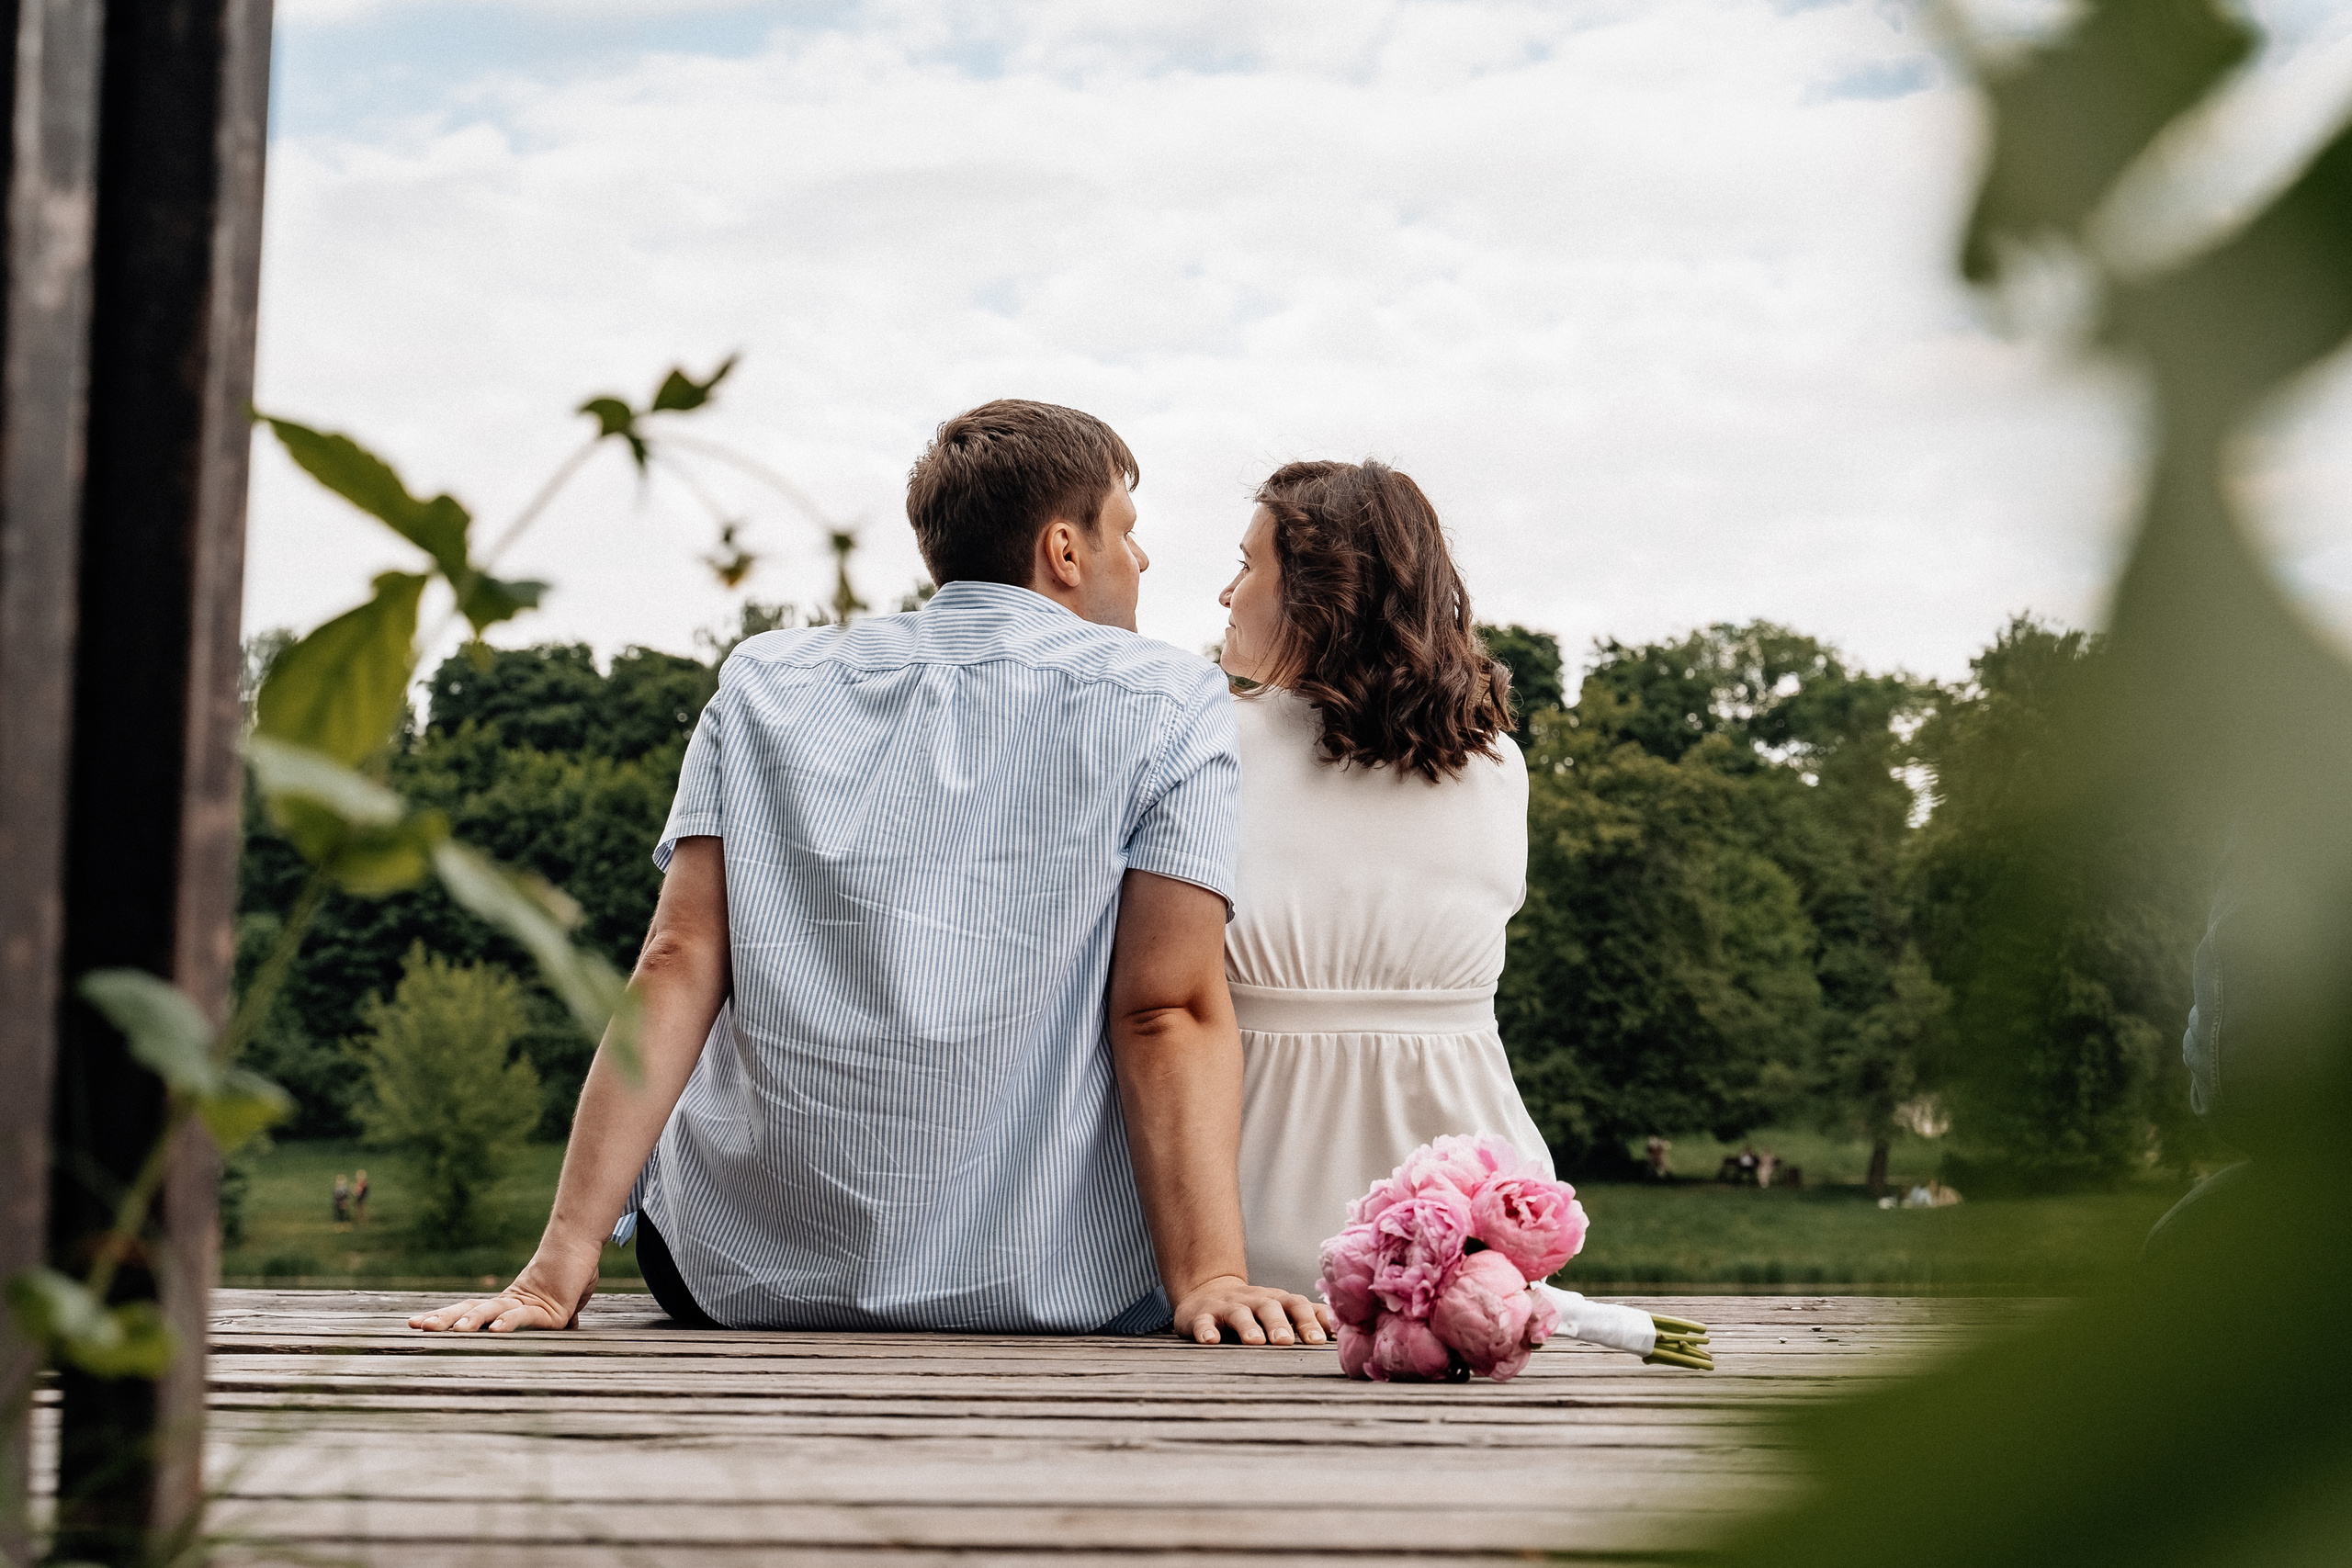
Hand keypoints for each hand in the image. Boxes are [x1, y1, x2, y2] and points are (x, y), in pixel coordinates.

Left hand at [410, 1245, 597, 1332]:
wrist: (582, 1249)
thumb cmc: (573, 1272)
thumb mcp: (561, 1305)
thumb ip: (561, 1315)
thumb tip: (569, 1326)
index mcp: (508, 1304)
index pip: (469, 1310)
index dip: (444, 1316)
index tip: (416, 1323)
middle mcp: (510, 1304)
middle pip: (470, 1310)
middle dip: (443, 1319)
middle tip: (417, 1325)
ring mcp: (525, 1305)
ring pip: (491, 1312)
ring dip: (471, 1320)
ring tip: (454, 1330)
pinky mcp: (547, 1311)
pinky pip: (523, 1317)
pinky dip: (509, 1322)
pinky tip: (495, 1330)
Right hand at [1170, 1274, 1334, 1346]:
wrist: (1209, 1293)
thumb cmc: (1257, 1310)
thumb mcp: (1283, 1310)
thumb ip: (1311, 1318)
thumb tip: (1347, 1334)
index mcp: (1278, 1301)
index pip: (1298, 1306)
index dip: (1311, 1321)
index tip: (1323, 1341)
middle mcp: (1255, 1300)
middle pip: (1271, 1307)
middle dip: (1281, 1324)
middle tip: (1288, 1342)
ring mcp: (1228, 1306)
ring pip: (1239, 1313)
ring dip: (1248, 1326)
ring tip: (1256, 1342)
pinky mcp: (1201, 1315)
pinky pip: (1203, 1322)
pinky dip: (1206, 1331)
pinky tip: (1210, 1342)